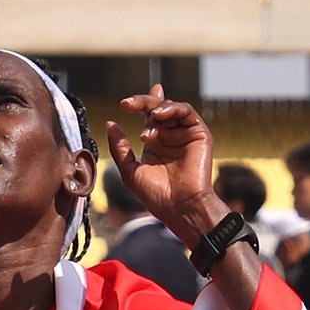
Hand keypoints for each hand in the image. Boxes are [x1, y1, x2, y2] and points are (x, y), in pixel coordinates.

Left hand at [107, 85, 222, 244]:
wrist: (180, 207)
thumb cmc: (157, 195)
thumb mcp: (130, 170)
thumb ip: (120, 148)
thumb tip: (110, 124)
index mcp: (156, 143)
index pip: (148, 117)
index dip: (140, 104)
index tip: (125, 103)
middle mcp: (171, 136)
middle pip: (157, 109)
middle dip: (142, 103)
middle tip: (127, 104)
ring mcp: (185, 134)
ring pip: (172, 107)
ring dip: (156, 108)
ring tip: (147, 123)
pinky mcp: (199, 134)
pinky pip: (187, 112)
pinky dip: (173, 108)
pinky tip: (159, 116)